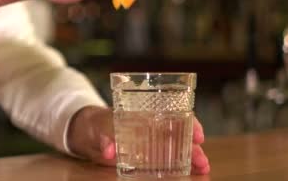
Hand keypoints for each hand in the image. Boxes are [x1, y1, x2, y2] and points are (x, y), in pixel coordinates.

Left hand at [66, 106, 209, 174]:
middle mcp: (151, 126)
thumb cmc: (92, 124)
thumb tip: (109, 151)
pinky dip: (179, 166)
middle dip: (193, 147)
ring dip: (190, 157)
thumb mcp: (95, 129)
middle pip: (179, 134)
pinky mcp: (145, 156)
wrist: (84, 131)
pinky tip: (190, 173)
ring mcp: (149, 142)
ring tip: (202, 169)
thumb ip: (102, 139)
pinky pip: (166, 160)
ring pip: (176, 148)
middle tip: (202, 161)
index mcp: (142, 114)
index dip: (189, 123)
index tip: (198, 135)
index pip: (172, 114)